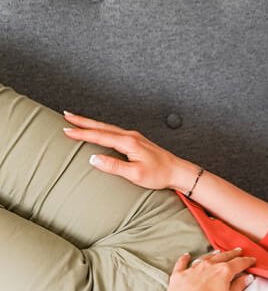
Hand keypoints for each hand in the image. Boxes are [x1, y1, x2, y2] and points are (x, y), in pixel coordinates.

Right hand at [62, 111, 185, 190]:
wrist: (178, 171)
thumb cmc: (159, 174)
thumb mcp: (135, 175)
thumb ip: (114, 166)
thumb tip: (93, 159)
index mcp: (128, 142)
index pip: (99, 136)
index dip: (81, 133)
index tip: (66, 130)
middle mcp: (130, 136)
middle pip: (101, 126)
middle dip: (82, 121)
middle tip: (65, 116)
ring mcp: (134, 137)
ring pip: (107, 127)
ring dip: (91, 123)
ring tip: (77, 120)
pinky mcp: (137, 141)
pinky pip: (114, 131)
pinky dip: (102, 128)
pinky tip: (98, 130)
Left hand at [165, 248, 256, 290]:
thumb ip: (239, 286)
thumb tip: (247, 277)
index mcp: (224, 271)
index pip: (239, 263)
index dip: (247, 261)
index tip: (252, 260)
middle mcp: (209, 265)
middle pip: (224, 256)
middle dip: (233, 254)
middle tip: (238, 251)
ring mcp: (193, 268)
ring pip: (206, 257)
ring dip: (213, 254)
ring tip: (219, 252)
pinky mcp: (180, 274)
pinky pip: (182, 263)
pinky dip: (185, 258)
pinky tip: (187, 255)